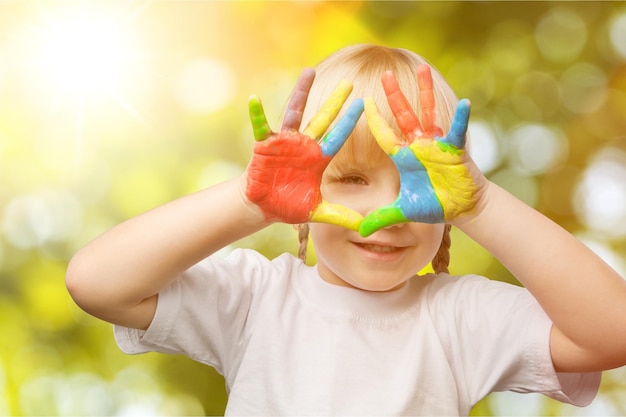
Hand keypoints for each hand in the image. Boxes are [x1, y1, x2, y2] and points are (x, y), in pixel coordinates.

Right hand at [246, 68, 364, 229]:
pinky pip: (260, 126)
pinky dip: (257, 113)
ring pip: (295, 113)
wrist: (263, 206)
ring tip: (309, 72)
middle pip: (322, 119)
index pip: (337, 137)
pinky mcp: (265, 144)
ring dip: (301, 93)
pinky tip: (254, 99)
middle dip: (335, 102)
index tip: (363, 104)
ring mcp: (284, 142)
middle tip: (349, 83)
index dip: (349, 123)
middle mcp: (304, 145)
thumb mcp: (317, 212)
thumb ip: (339, 216)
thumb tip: (364, 226)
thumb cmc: (289, 205)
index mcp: (318, 159)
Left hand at [359, 65, 482, 236]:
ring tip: (423, 68)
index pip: (385, 134)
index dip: (375, 119)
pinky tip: (464, 102)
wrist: (461, 209)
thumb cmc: (433, 205)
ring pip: (429, 113)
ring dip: (425, 92)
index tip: (363, 101)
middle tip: (386, 73)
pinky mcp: (455, 150)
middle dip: (395, 95)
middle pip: (404, 115)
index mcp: (404, 157)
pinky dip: (460, 118)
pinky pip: (457, 131)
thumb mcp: (404, 211)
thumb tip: (359, 233)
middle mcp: (418, 146)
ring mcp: (437, 144)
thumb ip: (382, 218)